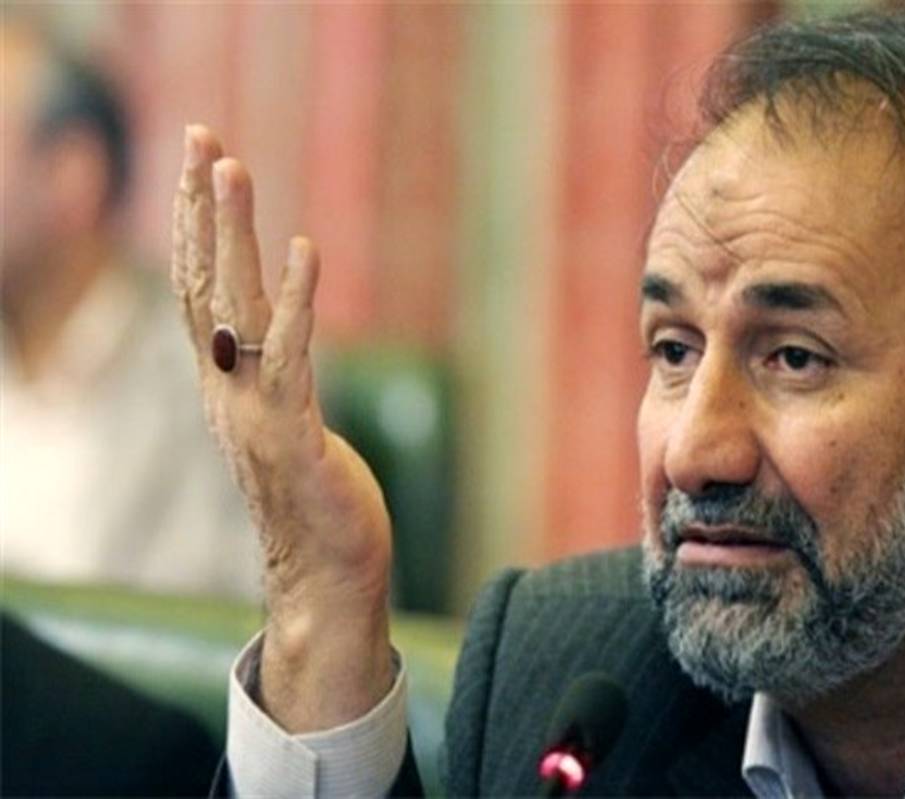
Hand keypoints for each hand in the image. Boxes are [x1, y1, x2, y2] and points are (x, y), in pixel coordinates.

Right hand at [172, 125, 393, 731]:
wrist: (323, 579)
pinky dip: (294, 300)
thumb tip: (273, 344)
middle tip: (203, 137)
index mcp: (225, 387)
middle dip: (203, 209)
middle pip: (204, 284)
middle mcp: (227, 392)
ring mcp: (253, 413)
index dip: (197, 228)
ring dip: (232, 235)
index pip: (199, 292)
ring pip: (234, 308)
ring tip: (233, 169)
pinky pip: (290, 356)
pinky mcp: (292, 435)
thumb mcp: (286, 426)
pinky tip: (304, 249)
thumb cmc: (314, 503)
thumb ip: (273, 380)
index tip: (202, 164)